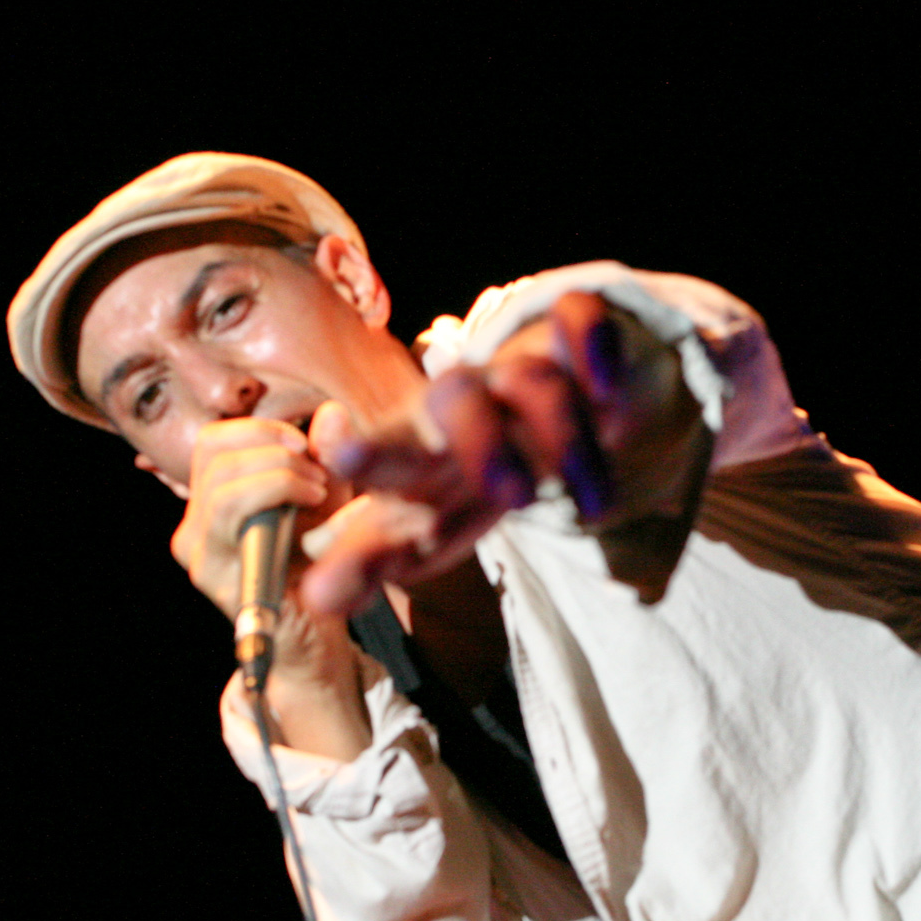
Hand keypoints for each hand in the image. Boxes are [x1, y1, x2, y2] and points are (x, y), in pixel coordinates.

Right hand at [171, 415, 371, 755]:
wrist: (318, 636)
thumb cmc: (319, 566)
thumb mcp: (326, 500)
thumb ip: (326, 455)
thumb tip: (331, 411)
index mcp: (210, 504)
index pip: (213, 442)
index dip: (260, 431)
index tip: (304, 445)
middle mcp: (193, 528)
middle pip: (215, 454)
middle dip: (274, 451)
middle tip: (316, 473)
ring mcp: (198, 554)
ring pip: (222, 483)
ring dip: (279, 473)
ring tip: (316, 490)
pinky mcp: (214, 575)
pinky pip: (234, 514)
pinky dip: (277, 495)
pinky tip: (311, 508)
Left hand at [301, 291, 697, 616]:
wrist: (544, 394)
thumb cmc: (469, 467)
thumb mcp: (428, 516)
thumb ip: (371, 558)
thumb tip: (316, 600)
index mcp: (423, 445)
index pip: (391, 454)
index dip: (368, 458)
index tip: (344, 460)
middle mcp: (467, 404)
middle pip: (456, 403)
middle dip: (478, 441)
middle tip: (507, 494)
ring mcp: (518, 368)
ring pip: (532, 382)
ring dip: (562, 436)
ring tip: (593, 506)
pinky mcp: (569, 338)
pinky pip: (578, 320)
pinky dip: (592, 346)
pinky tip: (604, 385)